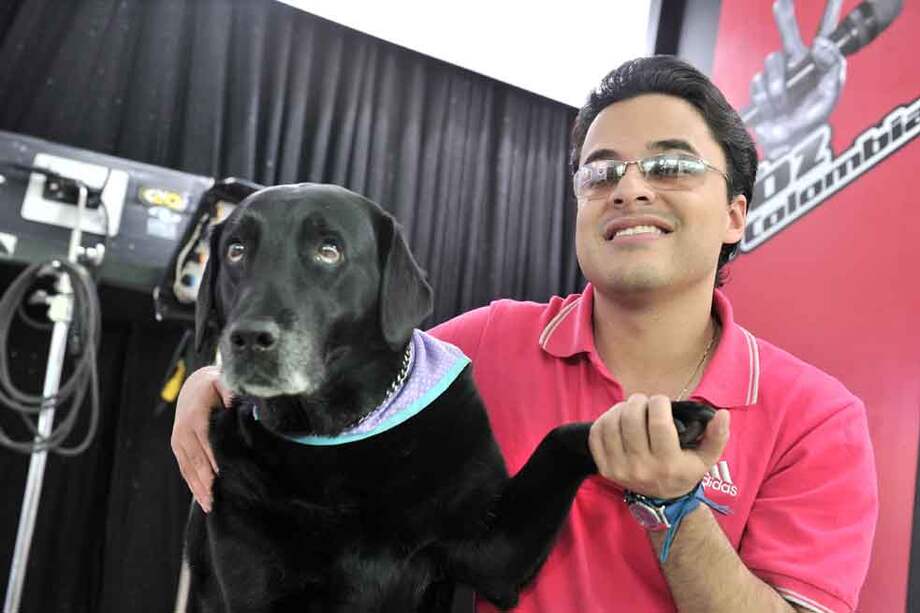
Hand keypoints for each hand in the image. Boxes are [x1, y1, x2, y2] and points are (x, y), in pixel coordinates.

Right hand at [170, 365, 233, 511]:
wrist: (193, 384)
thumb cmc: (215, 385)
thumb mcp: (224, 382)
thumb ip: (233, 394)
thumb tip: (242, 406)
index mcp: (196, 417)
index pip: (208, 445)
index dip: (216, 463)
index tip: (227, 479)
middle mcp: (183, 431)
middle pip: (196, 461)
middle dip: (207, 482)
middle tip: (220, 501)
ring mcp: (178, 441)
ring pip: (188, 469)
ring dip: (199, 489)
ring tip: (212, 506)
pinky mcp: (177, 447)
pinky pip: (185, 469)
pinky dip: (193, 484)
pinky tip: (203, 499)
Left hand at [588, 394, 729, 498]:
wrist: (662, 501)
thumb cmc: (684, 472)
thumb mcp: (707, 458)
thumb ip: (717, 436)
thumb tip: (722, 414)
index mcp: (668, 463)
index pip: (657, 421)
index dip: (658, 402)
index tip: (662, 402)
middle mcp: (642, 467)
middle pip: (631, 419)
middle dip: (638, 402)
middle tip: (644, 402)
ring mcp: (620, 469)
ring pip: (612, 424)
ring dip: (620, 408)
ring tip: (631, 409)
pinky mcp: (605, 469)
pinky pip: (596, 435)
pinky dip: (604, 420)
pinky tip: (616, 419)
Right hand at [749, 0, 845, 158]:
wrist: (790, 142)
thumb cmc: (813, 118)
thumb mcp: (830, 92)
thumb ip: (830, 65)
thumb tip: (819, 43)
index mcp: (815, 64)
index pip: (820, 35)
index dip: (822, 13)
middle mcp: (795, 66)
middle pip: (787, 38)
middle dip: (785, 18)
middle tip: (782, 2)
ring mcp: (776, 77)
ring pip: (771, 64)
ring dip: (776, 85)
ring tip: (782, 103)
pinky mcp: (760, 90)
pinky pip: (758, 83)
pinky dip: (764, 97)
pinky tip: (771, 108)